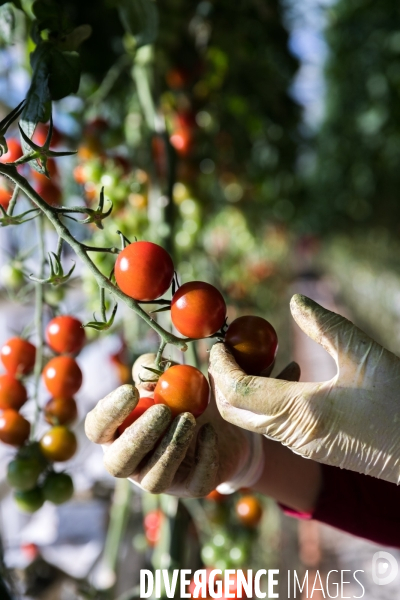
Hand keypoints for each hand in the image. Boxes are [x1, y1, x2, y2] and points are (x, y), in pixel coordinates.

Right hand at [84, 355, 262, 496]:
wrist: (225, 424)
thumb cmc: (186, 395)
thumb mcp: (172, 377)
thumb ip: (156, 370)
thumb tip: (148, 366)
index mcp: (116, 432)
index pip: (97, 428)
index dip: (109, 412)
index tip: (131, 390)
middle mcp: (130, 462)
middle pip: (119, 462)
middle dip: (139, 436)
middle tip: (162, 410)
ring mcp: (158, 479)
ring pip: (154, 478)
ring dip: (170, 448)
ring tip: (189, 418)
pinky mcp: (190, 487)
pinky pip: (194, 482)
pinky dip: (203, 456)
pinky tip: (209, 431)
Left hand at [209, 294, 399, 484]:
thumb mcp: (364, 355)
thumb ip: (325, 326)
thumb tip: (295, 302)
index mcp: (301, 412)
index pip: (238, 392)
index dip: (221, 366)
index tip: (218, 343)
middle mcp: (294, 435)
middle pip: (234, 412)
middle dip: (222, 380)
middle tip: (226, 350)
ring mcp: (303, 446)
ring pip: (252, 420)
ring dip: (242, 390)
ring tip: (253, 356)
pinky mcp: (313, 447)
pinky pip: (272, 424)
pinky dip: (263, 400)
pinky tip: (288, 373)